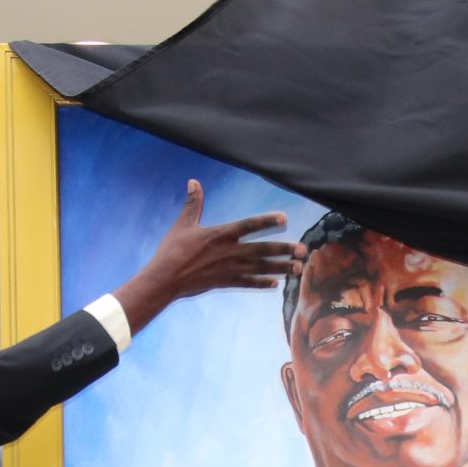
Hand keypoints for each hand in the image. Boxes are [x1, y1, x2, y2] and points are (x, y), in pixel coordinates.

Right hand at [109, 180, 303, 333]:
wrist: (165, 279)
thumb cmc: (172, 250)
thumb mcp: (183, 224)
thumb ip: (193, 204)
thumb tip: (193, 182)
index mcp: (220, 234)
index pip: (249, 225)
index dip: (267, 220)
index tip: (284, 218)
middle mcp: (229, 251)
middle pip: (263, 249)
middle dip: (284, 249)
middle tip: (302, 250)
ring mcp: (229, 269)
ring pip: (260, 268)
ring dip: (280, 267)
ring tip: (297, 268)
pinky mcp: (225, 282)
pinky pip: (247, 283)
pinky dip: (261, 283)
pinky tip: (275, 284)